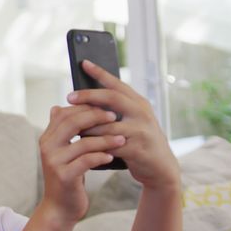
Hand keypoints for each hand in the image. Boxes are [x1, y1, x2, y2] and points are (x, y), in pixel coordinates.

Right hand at [38, 102, 123, 222]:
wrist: (59, 207)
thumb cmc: (66, 176)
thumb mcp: (62, 152)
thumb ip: (61, 132)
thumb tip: (56, 107)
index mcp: (47, 138)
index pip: (64, 113)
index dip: (85, 107)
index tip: (105, 106)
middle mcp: (47, 147)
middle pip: (72, 123)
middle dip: (95, 117)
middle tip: (114, 117)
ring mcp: (54, 162)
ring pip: (83, 142)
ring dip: (105, 139)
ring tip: (122, 139)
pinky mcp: (64, 176)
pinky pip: (87, 161)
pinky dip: (101, 157)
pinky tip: (112, 157)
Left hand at [69, 60, 179, 189]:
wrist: (160, 168)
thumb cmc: (139, 142)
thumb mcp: (130, 122)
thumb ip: (112, 111)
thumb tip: (82, 101)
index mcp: (138, 103)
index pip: (117, 83)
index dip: (100, 72)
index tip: (84, 63)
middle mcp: (141, 112)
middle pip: (112, 98)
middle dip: (88, 96)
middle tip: (70, 96)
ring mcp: (141, 130)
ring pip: (107, 124)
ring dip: (87, 126)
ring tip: (72, 127)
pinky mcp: (137, 148)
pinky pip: (110, 144)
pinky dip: (96, 145)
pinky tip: (85, 146)